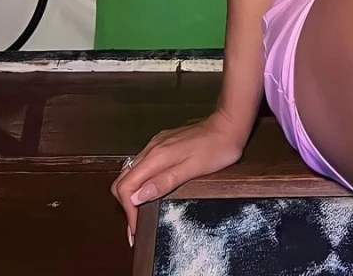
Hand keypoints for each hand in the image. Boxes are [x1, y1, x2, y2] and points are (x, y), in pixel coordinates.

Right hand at [111, 112, 245, 241]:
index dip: (127, 209)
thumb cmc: (215, 149)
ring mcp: (157, 144)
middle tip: (136, 225)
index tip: (136, 227)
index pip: (125, 185)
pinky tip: (150, 190)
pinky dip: (140, 181)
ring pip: (131, 171)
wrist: (228, 125)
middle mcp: (151, 149)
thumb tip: (136, 197)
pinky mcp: (163, 143)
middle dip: (125, 204)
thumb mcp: (192, 169)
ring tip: (140, 213)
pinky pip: (142, 164)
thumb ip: (164, 182)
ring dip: (131, 194)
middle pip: (123, 179)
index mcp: (156, 157)